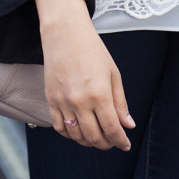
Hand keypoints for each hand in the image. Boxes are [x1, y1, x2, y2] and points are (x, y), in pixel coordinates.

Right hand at [36, 0, 134, 150]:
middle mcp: (80, 101)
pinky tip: (78, 130)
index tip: (125, 144)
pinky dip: (70, 134)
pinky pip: (59, 127)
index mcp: (99, 93)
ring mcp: (63, 102)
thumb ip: (120, 102)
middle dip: (106, 144)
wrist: (65, 33)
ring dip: (88, 142)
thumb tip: (128, 125)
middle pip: (94, 137)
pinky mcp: (51, 100)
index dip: (120, 141)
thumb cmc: (92, 49)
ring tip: (97, 136)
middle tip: (112, 141)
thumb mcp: (113, 73)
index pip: (111, 129)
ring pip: (76, 136)